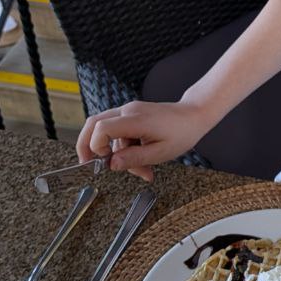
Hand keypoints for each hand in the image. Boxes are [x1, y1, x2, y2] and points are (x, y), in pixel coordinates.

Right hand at [76, 100, 207, 181]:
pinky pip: (117, 130)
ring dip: (115, 152)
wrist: (194, 115)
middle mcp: (128, 111)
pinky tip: (141, 159)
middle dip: (86, 144)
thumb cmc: (182, 133)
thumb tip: (111, 164)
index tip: (105, 162)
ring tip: (140, 169)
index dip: (96, 146)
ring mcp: (129, 111)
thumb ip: (134, 159)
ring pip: (105, 130)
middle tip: (88, 163)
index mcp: (135, 119)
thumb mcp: (160, 153)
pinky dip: (123, 146)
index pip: (101, 128)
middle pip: (93, 122)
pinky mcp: (132, 115)